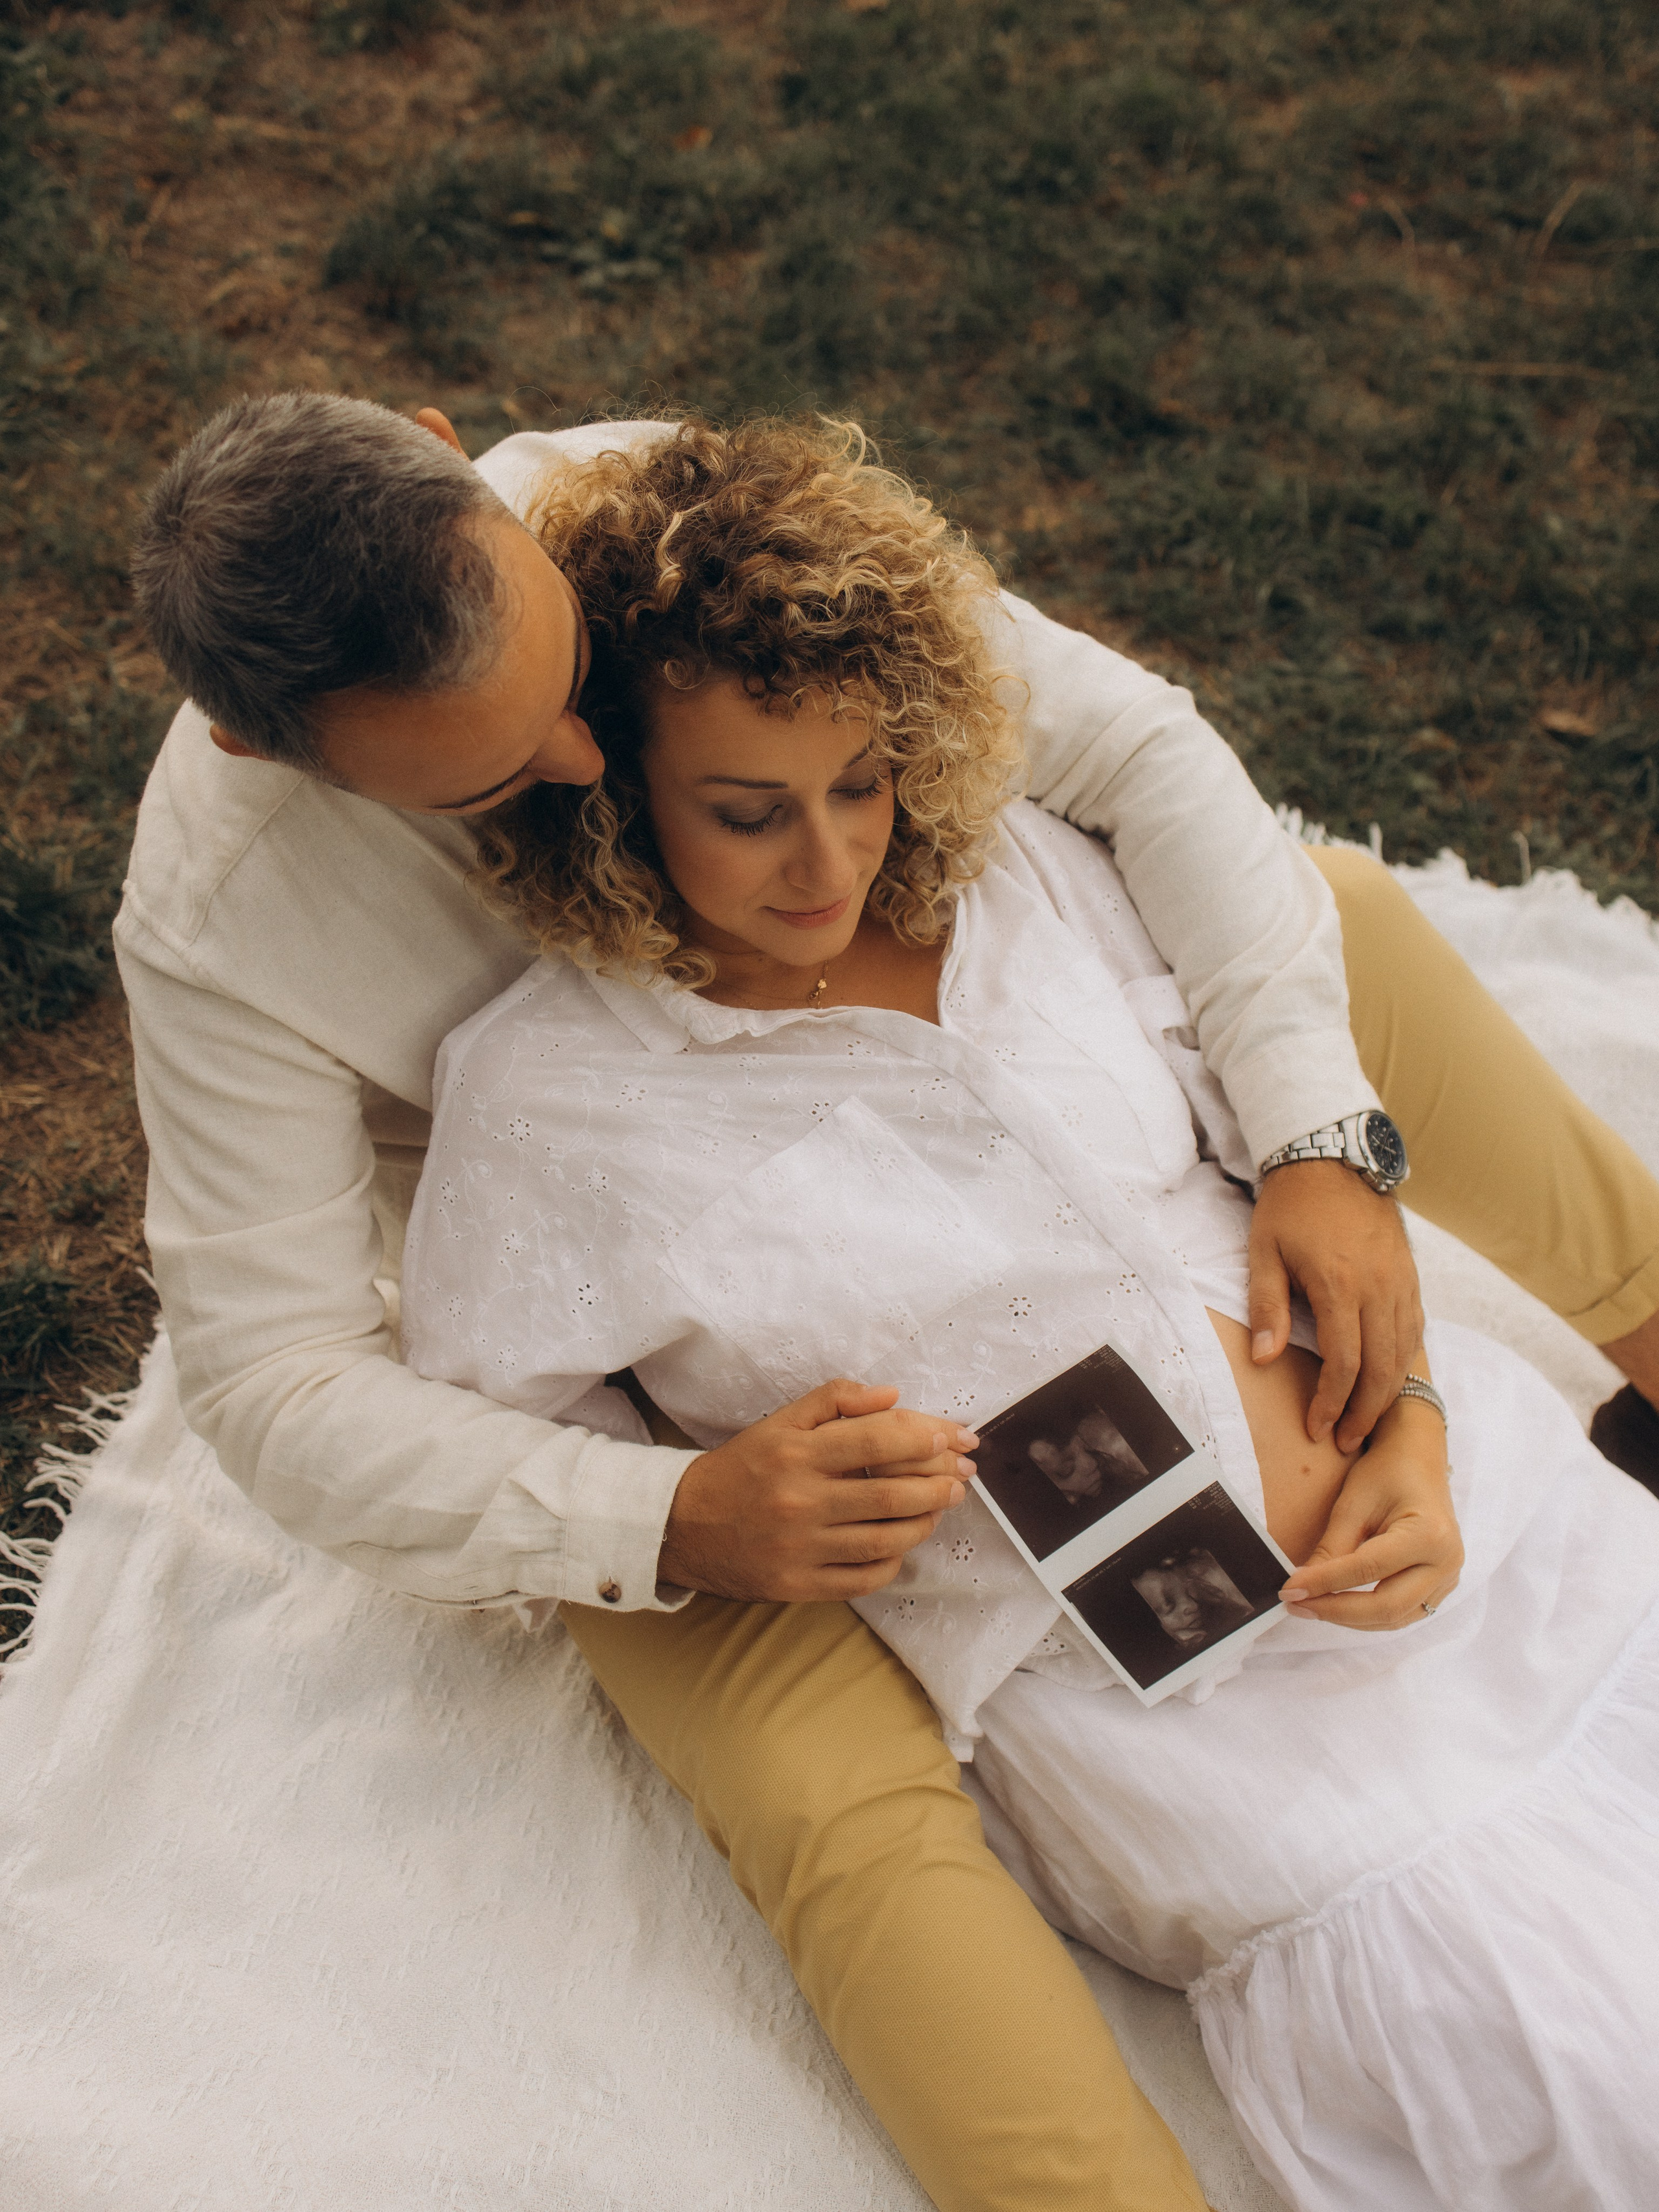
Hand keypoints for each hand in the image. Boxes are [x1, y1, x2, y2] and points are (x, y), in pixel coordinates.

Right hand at [658, 1379, 977, 1602]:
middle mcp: (801, 1501)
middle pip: (891, 1496)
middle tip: (963, 1476)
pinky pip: (864, 1578)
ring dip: (925, 1522)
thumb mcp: (778, 1422)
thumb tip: (892, 1396)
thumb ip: (834, 1400)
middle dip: (939, 1484)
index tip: (952, 1438)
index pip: (875, 1442)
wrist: (680, 1526)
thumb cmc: (740, 1468)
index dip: (923, 1439)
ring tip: (940, 1507)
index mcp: (797, 1454)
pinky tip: (901, 1545)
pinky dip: (892, 1561)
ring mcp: (800, 1549)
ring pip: (885, 1540)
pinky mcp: (798, 1585)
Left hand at [1249, 1159, 1423, 1450]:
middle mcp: (1380, 1289)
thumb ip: (1267, 1308)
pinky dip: (1405, 1362)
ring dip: (1388, 1395)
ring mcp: (1401, 1282)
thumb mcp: (1264, 1253)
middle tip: (1346, 1443)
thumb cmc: (1290, 1207)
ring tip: (1365, 1424)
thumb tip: (1265, 1361)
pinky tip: (1390, 1381)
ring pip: (1405, 1354)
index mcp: (1340, 1286)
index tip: (1317, 1430)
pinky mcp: (1411, 1276)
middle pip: (1382, 1369)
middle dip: (1364, 1413)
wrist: (1333, 1157)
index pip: (1344, 1363)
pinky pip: (1415, 1330)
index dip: (1331, 1403)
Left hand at [1278, 1394, 1461, 1628]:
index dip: (1324, 1583)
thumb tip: (1300, 1587)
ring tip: (1311, 1606)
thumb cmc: (1385, 1472)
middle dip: (1335, 1611)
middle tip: (1296, 1605)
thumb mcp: (1353, 1504)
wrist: (1417, 1459)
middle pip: (1386, 1606)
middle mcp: (1447, 1562)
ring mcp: (1448, 1577)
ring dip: (1349, 1619)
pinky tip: (1339, 1605)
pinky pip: (1403, 1613)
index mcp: (1428, 1535)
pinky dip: (1368, 1616)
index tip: (1288, 1590)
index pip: (1367, 1570)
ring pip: (1394, 1618)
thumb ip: (1331, 1549)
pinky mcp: (1442, 1586)